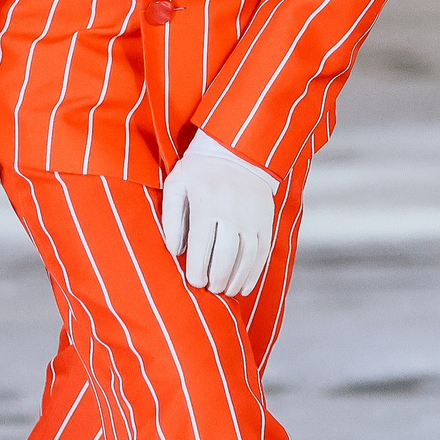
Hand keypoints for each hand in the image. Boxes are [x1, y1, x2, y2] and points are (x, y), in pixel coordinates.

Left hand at [161, 131, 278, 295]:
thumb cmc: (200, 168)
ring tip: (225, 291)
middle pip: (225, 257)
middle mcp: (232, 211)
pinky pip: (263, 253)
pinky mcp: (267, 220)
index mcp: (206, 203)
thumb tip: (174, 251)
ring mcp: (253, 217)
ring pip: (246, 258)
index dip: (197, 270)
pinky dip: (254, 273)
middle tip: (209, 289)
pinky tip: (244, 286)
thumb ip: (171, 218)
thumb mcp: (177, 184)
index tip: (194, 282)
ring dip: (235, 280)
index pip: (201, 246)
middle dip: (216, 279)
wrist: (238, 149)